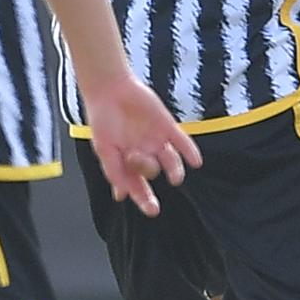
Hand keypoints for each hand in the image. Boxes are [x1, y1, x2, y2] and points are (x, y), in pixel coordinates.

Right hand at [84, 72, 203, 218]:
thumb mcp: (104, 148)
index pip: (138, 185)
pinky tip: (196, 162)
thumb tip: (123, 193)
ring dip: (175, 170)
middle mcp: (144, 154)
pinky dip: (189, 152)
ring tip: (176, 178)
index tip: (152, 210)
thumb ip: (114, 170)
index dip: (144, 198)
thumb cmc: (102, 120)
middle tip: (134, 158)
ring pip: (171, 161)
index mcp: (127, 162)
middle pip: (152, 172)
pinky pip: (182, 142)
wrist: (110, 89)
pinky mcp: (167, 127)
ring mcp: (156, 141)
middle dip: (147, 173)